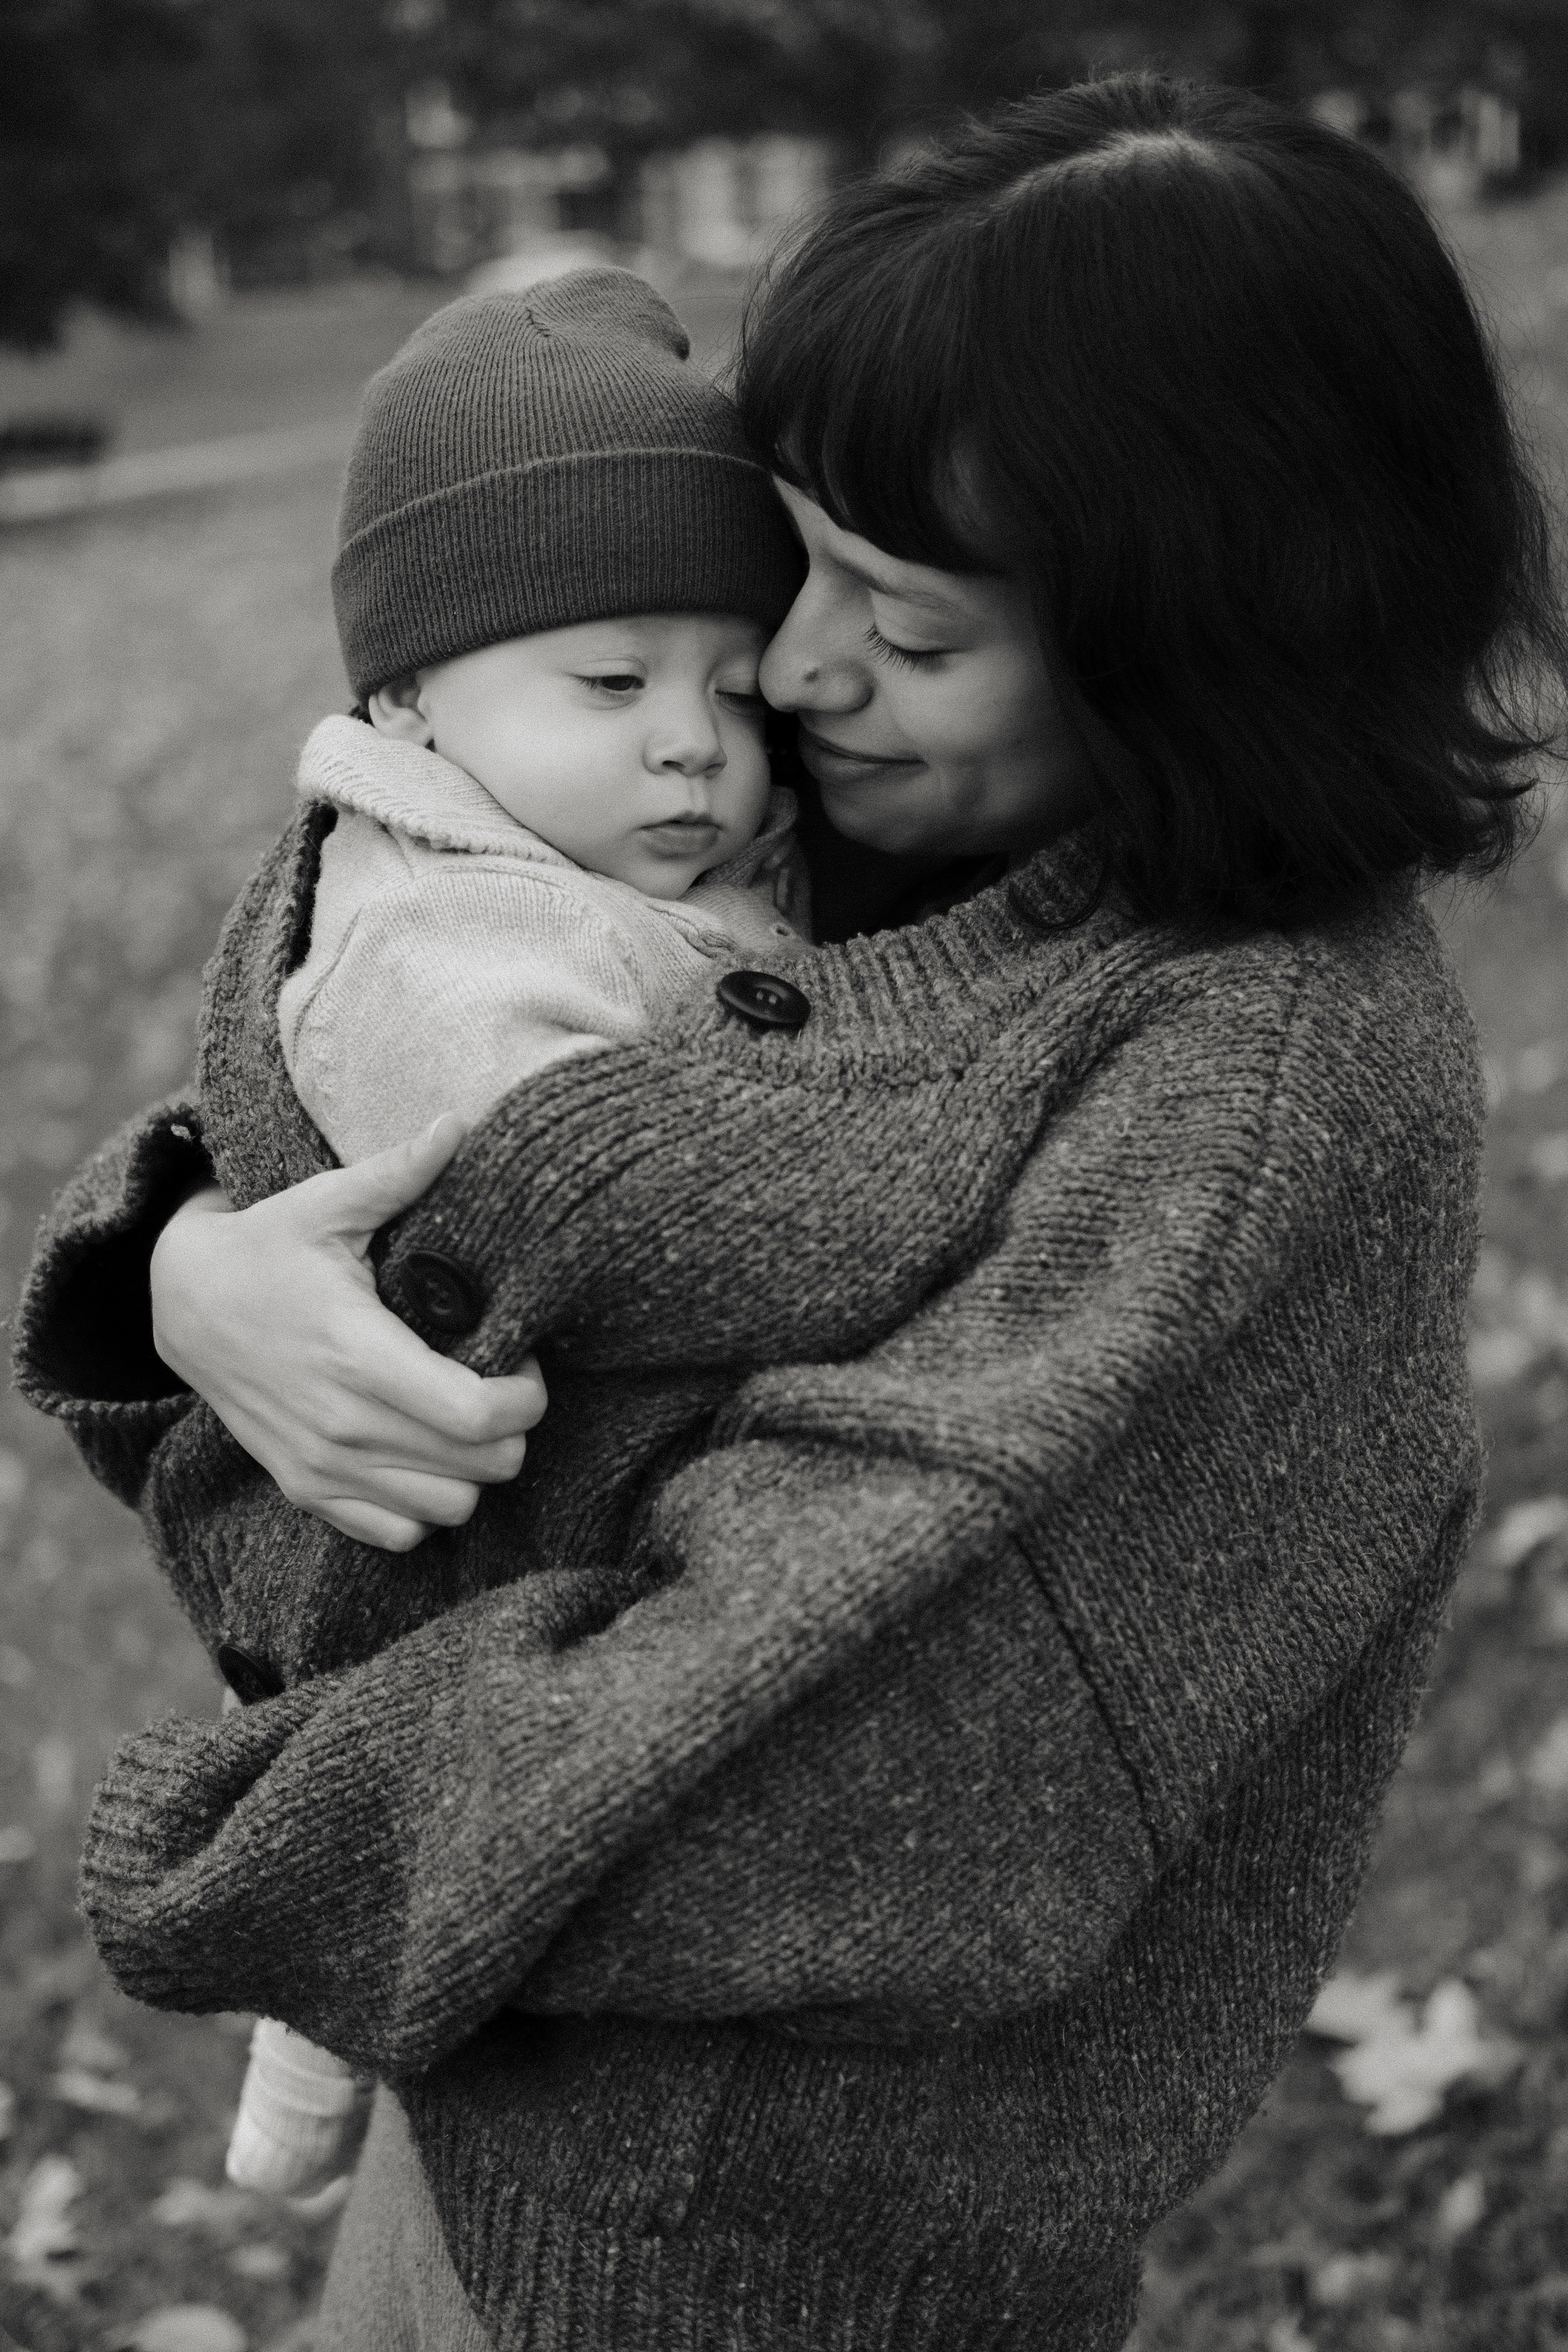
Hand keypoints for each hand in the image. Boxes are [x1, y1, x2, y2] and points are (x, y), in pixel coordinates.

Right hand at [149, 1116, 545, 1550]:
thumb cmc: (268, 1247)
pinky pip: (401, 1533)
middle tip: (499, 1380)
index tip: (522, 1359)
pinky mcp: (307, 1489)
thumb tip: (459, 1122)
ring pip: (451, 1508)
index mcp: (359, 1355)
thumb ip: (399, 1172)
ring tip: (463, 1415)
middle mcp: (343, 1425)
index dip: (527, 1394)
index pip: (482, 1416)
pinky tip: (422, 1450)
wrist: (181, 1303)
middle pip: (483, 1467)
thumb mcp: (326, 1203)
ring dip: (473, 1468)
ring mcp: (322, 1467)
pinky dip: (426, 1503)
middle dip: (512, 1427)